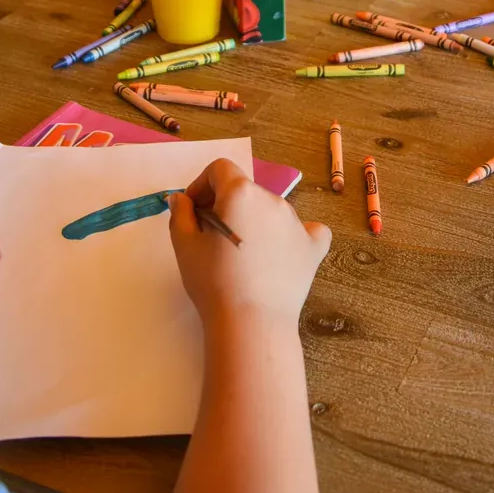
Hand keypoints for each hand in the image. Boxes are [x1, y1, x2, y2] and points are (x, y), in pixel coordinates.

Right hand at [168, 159, 330, 327]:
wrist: (251, 322)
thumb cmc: (212, 281)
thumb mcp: (184, 245)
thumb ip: (180, 213)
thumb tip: (182, 198)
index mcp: (241, 193)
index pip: (220, 169)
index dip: (202, 185)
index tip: (193, 210)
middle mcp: (273, 199)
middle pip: (245, 190)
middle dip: (226, 206)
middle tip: (211, 237)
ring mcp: (297, 223)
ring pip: (271, 210)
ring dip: (254, 221)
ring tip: (242, 255)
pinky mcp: (313, 247)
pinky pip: (307, 230)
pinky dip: (294, 234)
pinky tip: (282, 251)